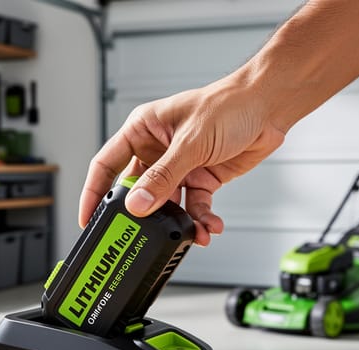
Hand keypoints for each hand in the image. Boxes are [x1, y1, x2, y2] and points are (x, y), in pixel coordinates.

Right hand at [79, 74, 285, 246]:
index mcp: (142, 130)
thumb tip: (137, 204)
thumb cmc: (229, 104)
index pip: (106, 164)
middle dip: (141, 215)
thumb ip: (163, 176)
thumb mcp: (190, 142)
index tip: (89, 219)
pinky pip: (194, 206)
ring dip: (176, 222)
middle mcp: (157, 149)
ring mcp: (179, 166)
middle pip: (137, 190)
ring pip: (167, 204)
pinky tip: (207, 226)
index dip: (95, 193)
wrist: (269, 107)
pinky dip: (200, 219)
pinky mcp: (202, 178)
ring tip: (185, 234)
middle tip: (137, 237)